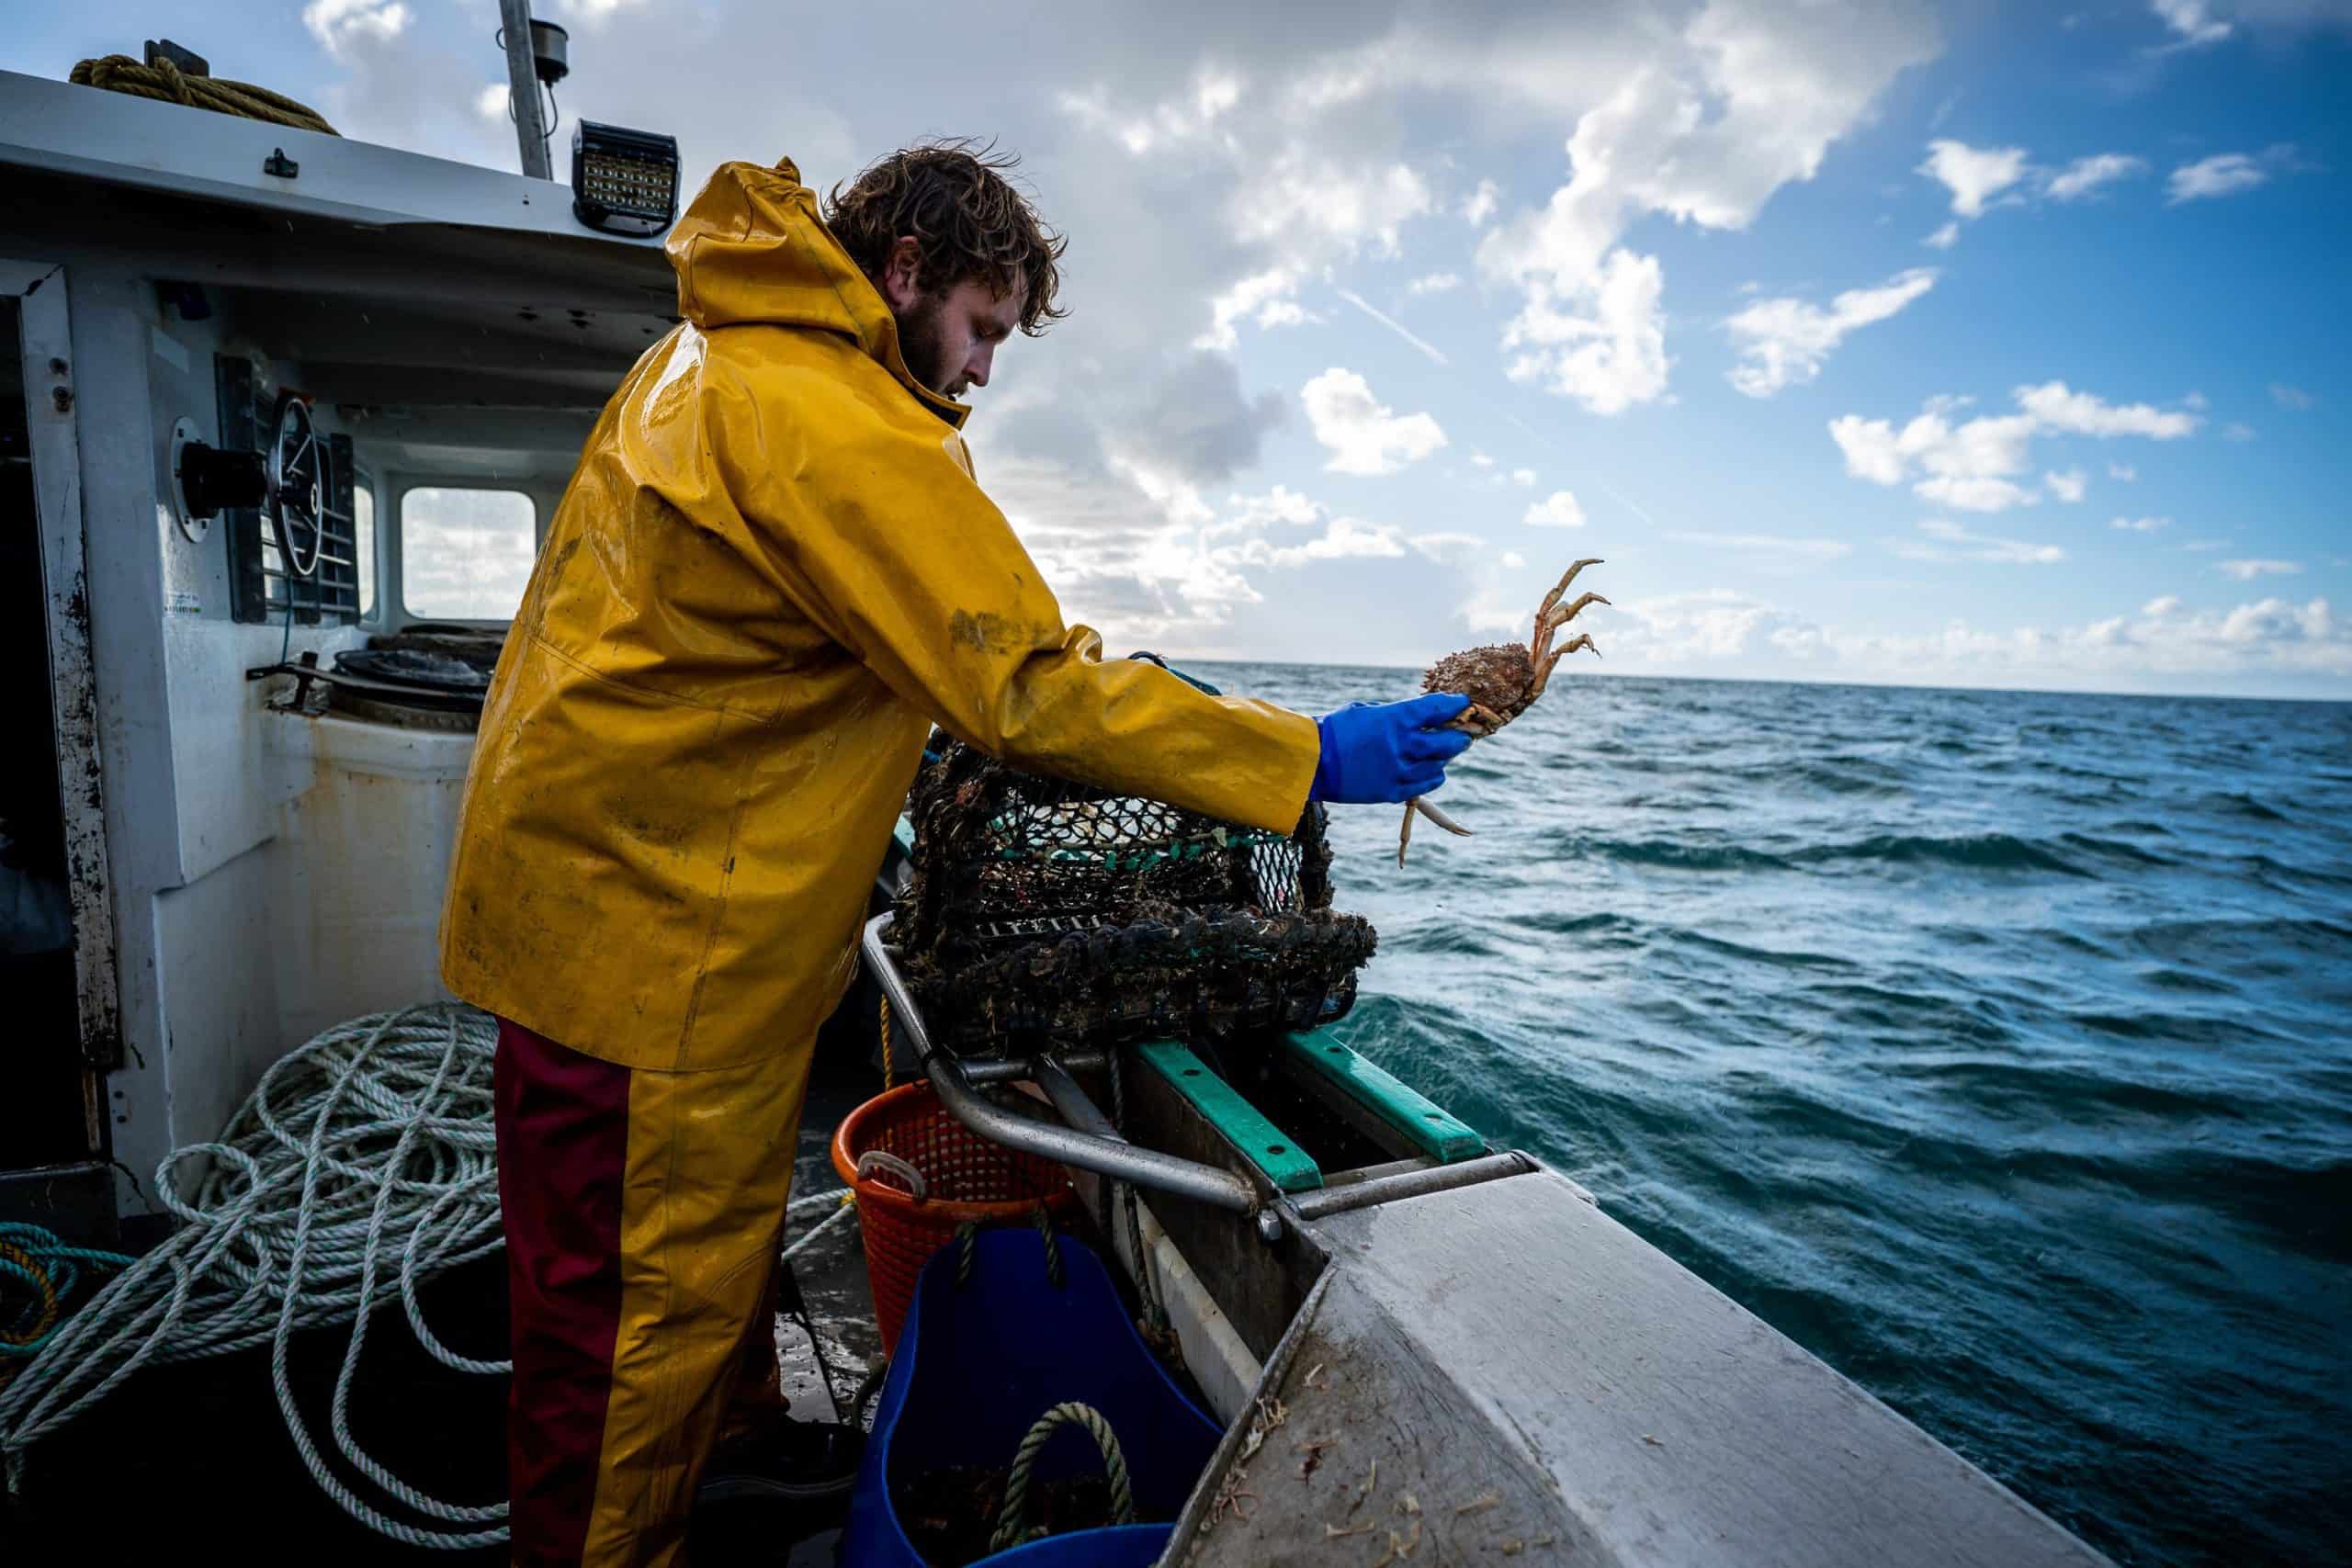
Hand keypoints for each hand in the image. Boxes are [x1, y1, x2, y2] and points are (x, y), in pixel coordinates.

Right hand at [1309, 693, 1473, 804]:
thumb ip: (1393, 714)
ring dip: (1445, 757)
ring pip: (1439, 765)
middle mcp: (1401, 745)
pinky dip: (1433, 776)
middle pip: (1448, 742)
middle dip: (1460, 736)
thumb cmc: (1334, 730)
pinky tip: (1431, 770)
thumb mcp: (1364, 710)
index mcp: (1394, 719)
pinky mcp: (1391, 791)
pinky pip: (1425, 784)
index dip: (1455, 704)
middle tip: (1463, 734)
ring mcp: (1398, 771)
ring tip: (1443, 752)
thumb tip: (1416, 717)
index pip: (1437, 709)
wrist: (1312, 762)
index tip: (1463, 703)